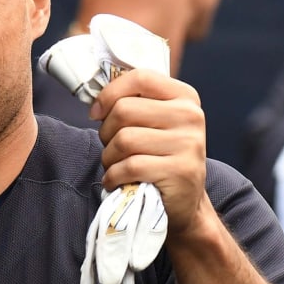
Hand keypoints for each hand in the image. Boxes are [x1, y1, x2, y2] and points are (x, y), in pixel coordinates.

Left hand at [39, 16, 174, 283]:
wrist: (186, 205)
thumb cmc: (160, 159)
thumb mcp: (157, 125)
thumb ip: (135, 104)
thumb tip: (92, 89)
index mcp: (184, 97)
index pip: (139, 77)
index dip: (109, 93)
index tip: (97, 112)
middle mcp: (191, 116)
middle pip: (124, 111)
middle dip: (106, 133)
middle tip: (110, 148)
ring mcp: (188, 144)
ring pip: (123, 141)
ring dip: (108, 158)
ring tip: (116, 167)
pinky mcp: (179, 172)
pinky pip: (128, 167)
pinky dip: (113, 177)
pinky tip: (117, 182)